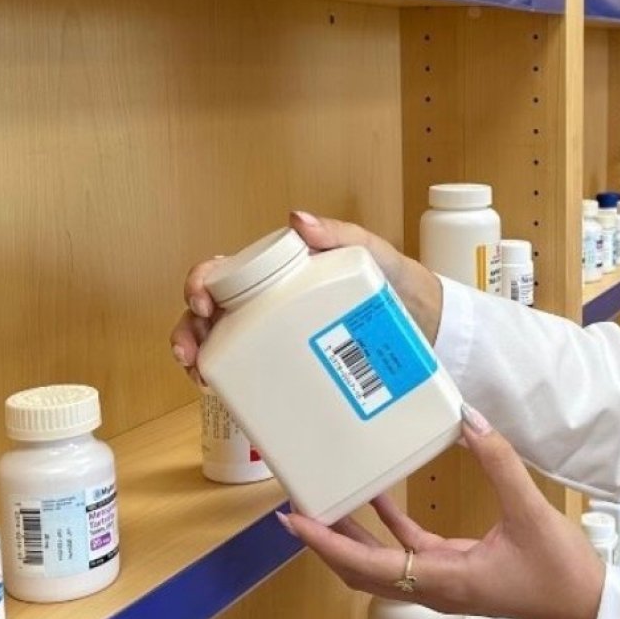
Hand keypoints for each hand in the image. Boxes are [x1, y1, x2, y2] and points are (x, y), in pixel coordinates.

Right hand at [170, 211, 443, 381]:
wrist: (430, 325)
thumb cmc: (398, 281)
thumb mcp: (371, 253)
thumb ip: (339, 234)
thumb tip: (297, 218)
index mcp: (280, 273)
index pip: (224, 272)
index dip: (200, 284)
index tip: (204, 303)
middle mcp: (271, 305)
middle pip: (212, 315)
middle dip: (189, 332)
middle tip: (193, 355)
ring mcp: (280, 339)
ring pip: (225, 349)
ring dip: (203, 363)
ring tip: (203, 381)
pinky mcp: (296, 370)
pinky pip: (255, 379)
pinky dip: (234, 388)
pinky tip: (229, 400)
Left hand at [276, 404, 605, 618]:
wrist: (585, 604)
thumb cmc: (558, 571)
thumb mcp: (530, 512)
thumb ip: (500, 464)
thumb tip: (469, 420)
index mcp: (441, 580)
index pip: (368, 565)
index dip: (328, 543)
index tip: (296, 521)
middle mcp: (432, 586)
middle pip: (360, 571)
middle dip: (325, 541)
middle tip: (295, 510)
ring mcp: (442, 580)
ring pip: (379, 563)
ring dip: (349, 537)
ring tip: (323, 503)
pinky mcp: (455, 570)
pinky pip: (407, 550)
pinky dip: (388, 526)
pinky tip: (380, 496)